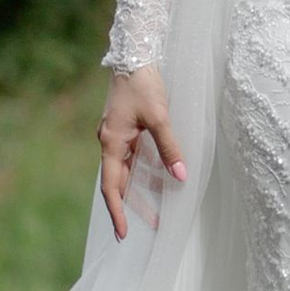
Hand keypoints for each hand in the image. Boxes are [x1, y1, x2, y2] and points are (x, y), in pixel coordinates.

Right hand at [98, 68, 186, 239]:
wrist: (133, 56)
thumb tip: (180, 176)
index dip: (117, 212)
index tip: (123, 233)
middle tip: (148, 228)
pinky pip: (131, 159)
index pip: (111, 187)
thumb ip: (169, 148)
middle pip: (117, 183)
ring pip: (125, 172)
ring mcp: (116, 137)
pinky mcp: (124, 130)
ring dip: (138, 192)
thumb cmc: (143, 85)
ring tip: (156, 212)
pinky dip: (142, 174)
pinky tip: (158, 182)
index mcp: (111, 142)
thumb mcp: (159, 117)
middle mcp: (109, 143)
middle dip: (130, 207)